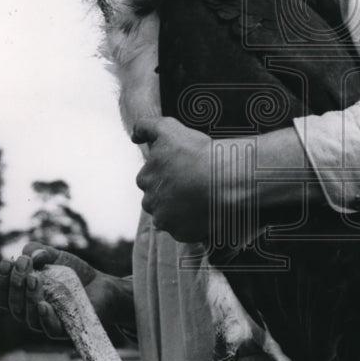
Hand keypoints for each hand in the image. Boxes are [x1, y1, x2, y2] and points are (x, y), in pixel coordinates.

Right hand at [0, 242, 113, 339]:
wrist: (103, 286)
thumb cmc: (75, 274)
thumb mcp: (55, 256)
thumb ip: (39, 250)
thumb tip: (29, 254)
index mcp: (23, 297)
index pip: (1, 295)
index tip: (6, 262)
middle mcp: (30, 312)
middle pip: (11, 304)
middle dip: (14, 283)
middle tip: (24, 264)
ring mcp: (47, 322)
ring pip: (27, 316)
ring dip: (28, 297)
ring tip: (34, 278)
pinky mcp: (66, 329)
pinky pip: (49, 329)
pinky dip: (44, 318)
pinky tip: (44, 304)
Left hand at [132, 117, 212, 242]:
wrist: (225, 180)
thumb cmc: (198, 153)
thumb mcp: (169, 129)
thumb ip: (146, 126)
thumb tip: (134, 137)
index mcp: (145, 179)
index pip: (152, 179)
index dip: (168, 173)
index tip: (185, 170)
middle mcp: (150, 202)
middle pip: (159, 199)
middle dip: (172, 193)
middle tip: (194, 184)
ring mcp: (165, 220)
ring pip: (170, 216)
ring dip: (181, 210)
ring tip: (202, 198)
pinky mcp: (181, 234)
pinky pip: (184, 230)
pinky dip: (192, 223)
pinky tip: (205, 211)